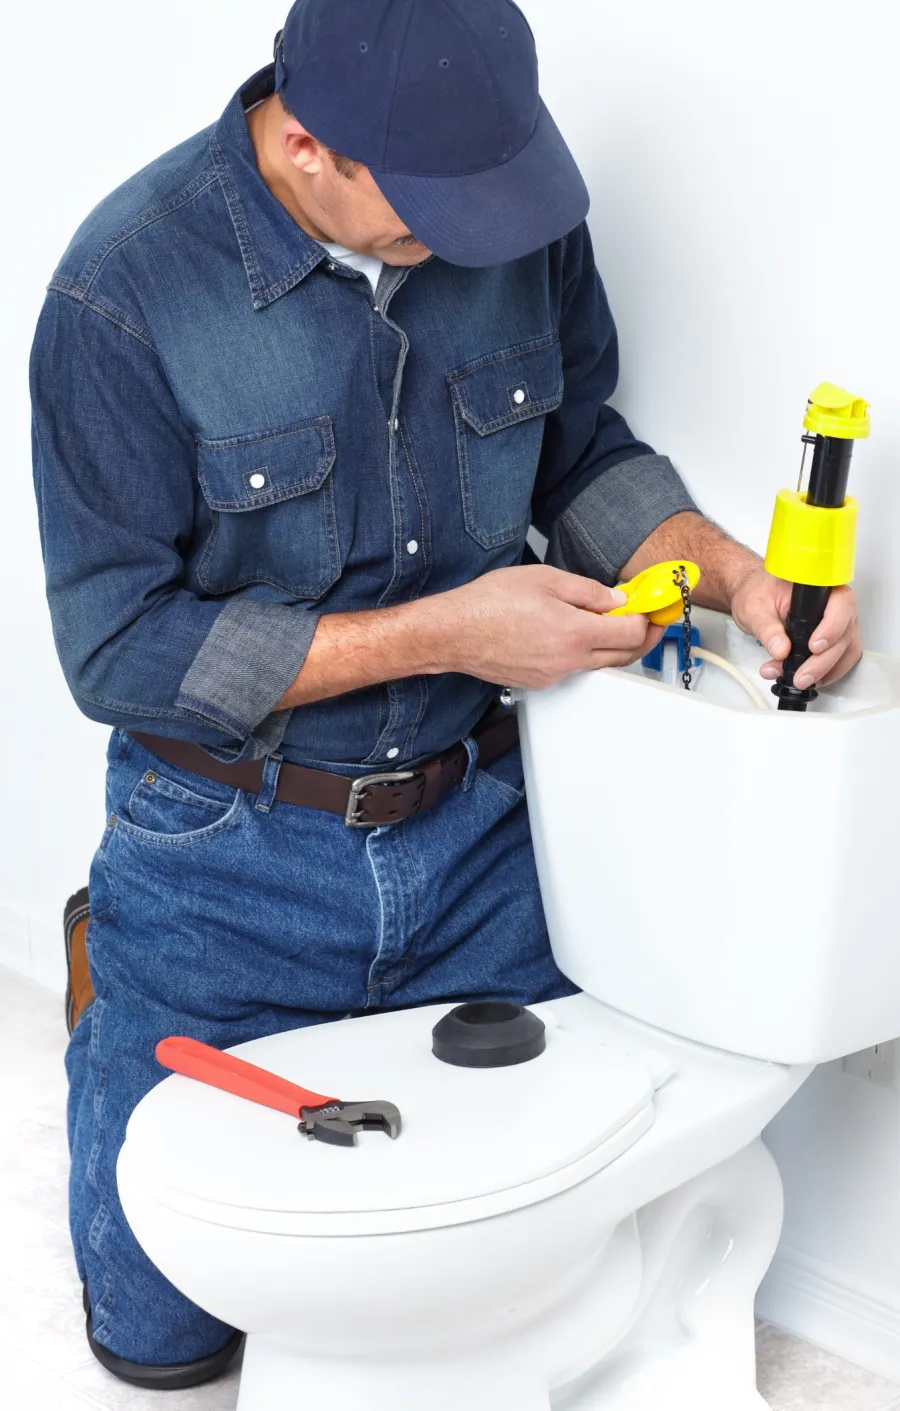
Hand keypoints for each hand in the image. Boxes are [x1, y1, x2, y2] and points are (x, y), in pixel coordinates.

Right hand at [442, 565, 664, 689]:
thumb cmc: (489, 604)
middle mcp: (569, 660)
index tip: (653, 609)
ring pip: (598, 664)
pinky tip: (574, 635)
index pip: (630, 633)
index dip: (647, 619)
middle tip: (649, 622)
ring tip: (609, 623)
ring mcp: (554, 675)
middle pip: (622, 656)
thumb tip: (616, 600)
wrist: (454, 632)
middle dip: (642, 639)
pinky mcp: (540, 681)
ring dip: (611, 647)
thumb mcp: (545, 579)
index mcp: (575, 632)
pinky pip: (573, 669)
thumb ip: (588, 591)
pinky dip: (583, 653)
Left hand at [730, 567, 861, 688]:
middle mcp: (836, 604)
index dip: (832, 628)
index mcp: (822, 587)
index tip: (813, 647)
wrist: (755, 598)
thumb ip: (767, 629)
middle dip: (823, 661)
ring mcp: (839, 623)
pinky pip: (841, 660)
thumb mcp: (755, 610)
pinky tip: (807, 679)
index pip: (841, 604)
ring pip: (846, 651)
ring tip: (798, 680)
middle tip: (801, 677)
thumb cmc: (760, 595)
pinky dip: (825, 674)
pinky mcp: (835, 640)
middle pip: (845, 634)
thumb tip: (781, 649)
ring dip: (825, 671)